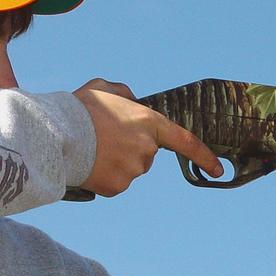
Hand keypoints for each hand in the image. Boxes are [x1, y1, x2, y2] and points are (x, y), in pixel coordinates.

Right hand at [72, 78, 222, 196]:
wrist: (56, 135)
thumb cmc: (78, 109)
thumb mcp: (102, 88)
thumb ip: (123, 94)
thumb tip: (131, 101)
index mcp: (148, 123)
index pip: (185, 141)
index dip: (204, 155)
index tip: (218, 170)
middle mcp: (147, 149)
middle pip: (145, 153)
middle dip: (128, 147)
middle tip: (101, 138)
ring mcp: (133, 171)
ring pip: (129, 168)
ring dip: (114, 161)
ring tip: (90, 149)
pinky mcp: (117, 187)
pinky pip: (114, 182)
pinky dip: (103, 175)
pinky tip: (87, 164)